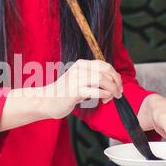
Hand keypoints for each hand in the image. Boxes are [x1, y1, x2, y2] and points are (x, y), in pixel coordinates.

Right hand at [0, 59, 121, 130]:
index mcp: (81, 64)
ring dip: (112, 89)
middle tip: (118, 93)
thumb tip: (112, 83)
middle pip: (106, 71)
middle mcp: (79, 69)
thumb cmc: (64, 93)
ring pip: (102, 80)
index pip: (105, 65)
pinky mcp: (74, 91)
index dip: (115, 75)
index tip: (118, 86)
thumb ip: (92, 78)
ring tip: (111, 98)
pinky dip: (104, 95)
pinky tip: (104, 100)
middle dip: (117, 83)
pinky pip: (95, 91)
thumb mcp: (79, 80)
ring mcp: (76, 79)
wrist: (47, 101)